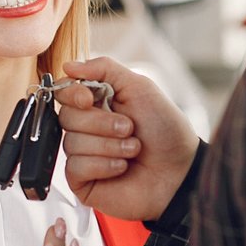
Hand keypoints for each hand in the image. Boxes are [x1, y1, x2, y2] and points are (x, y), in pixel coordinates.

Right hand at [56, 57, 198, 221]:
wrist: (180, 169)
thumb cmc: (165, 130)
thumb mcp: (140, 88)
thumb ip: (105, 69)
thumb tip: (69, 65)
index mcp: (97, 104)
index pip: (65, 93)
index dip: (72, 95)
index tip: (89, 99)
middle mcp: (87, 128)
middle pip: (67, 117)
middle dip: (102, 123)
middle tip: (130, 128)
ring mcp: (83, 155)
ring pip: (72, 143)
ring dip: (109, 146)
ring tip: (133, 150)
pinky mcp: (83, 181)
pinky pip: (75, 167)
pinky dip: (103, 165)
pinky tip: (122, 167)